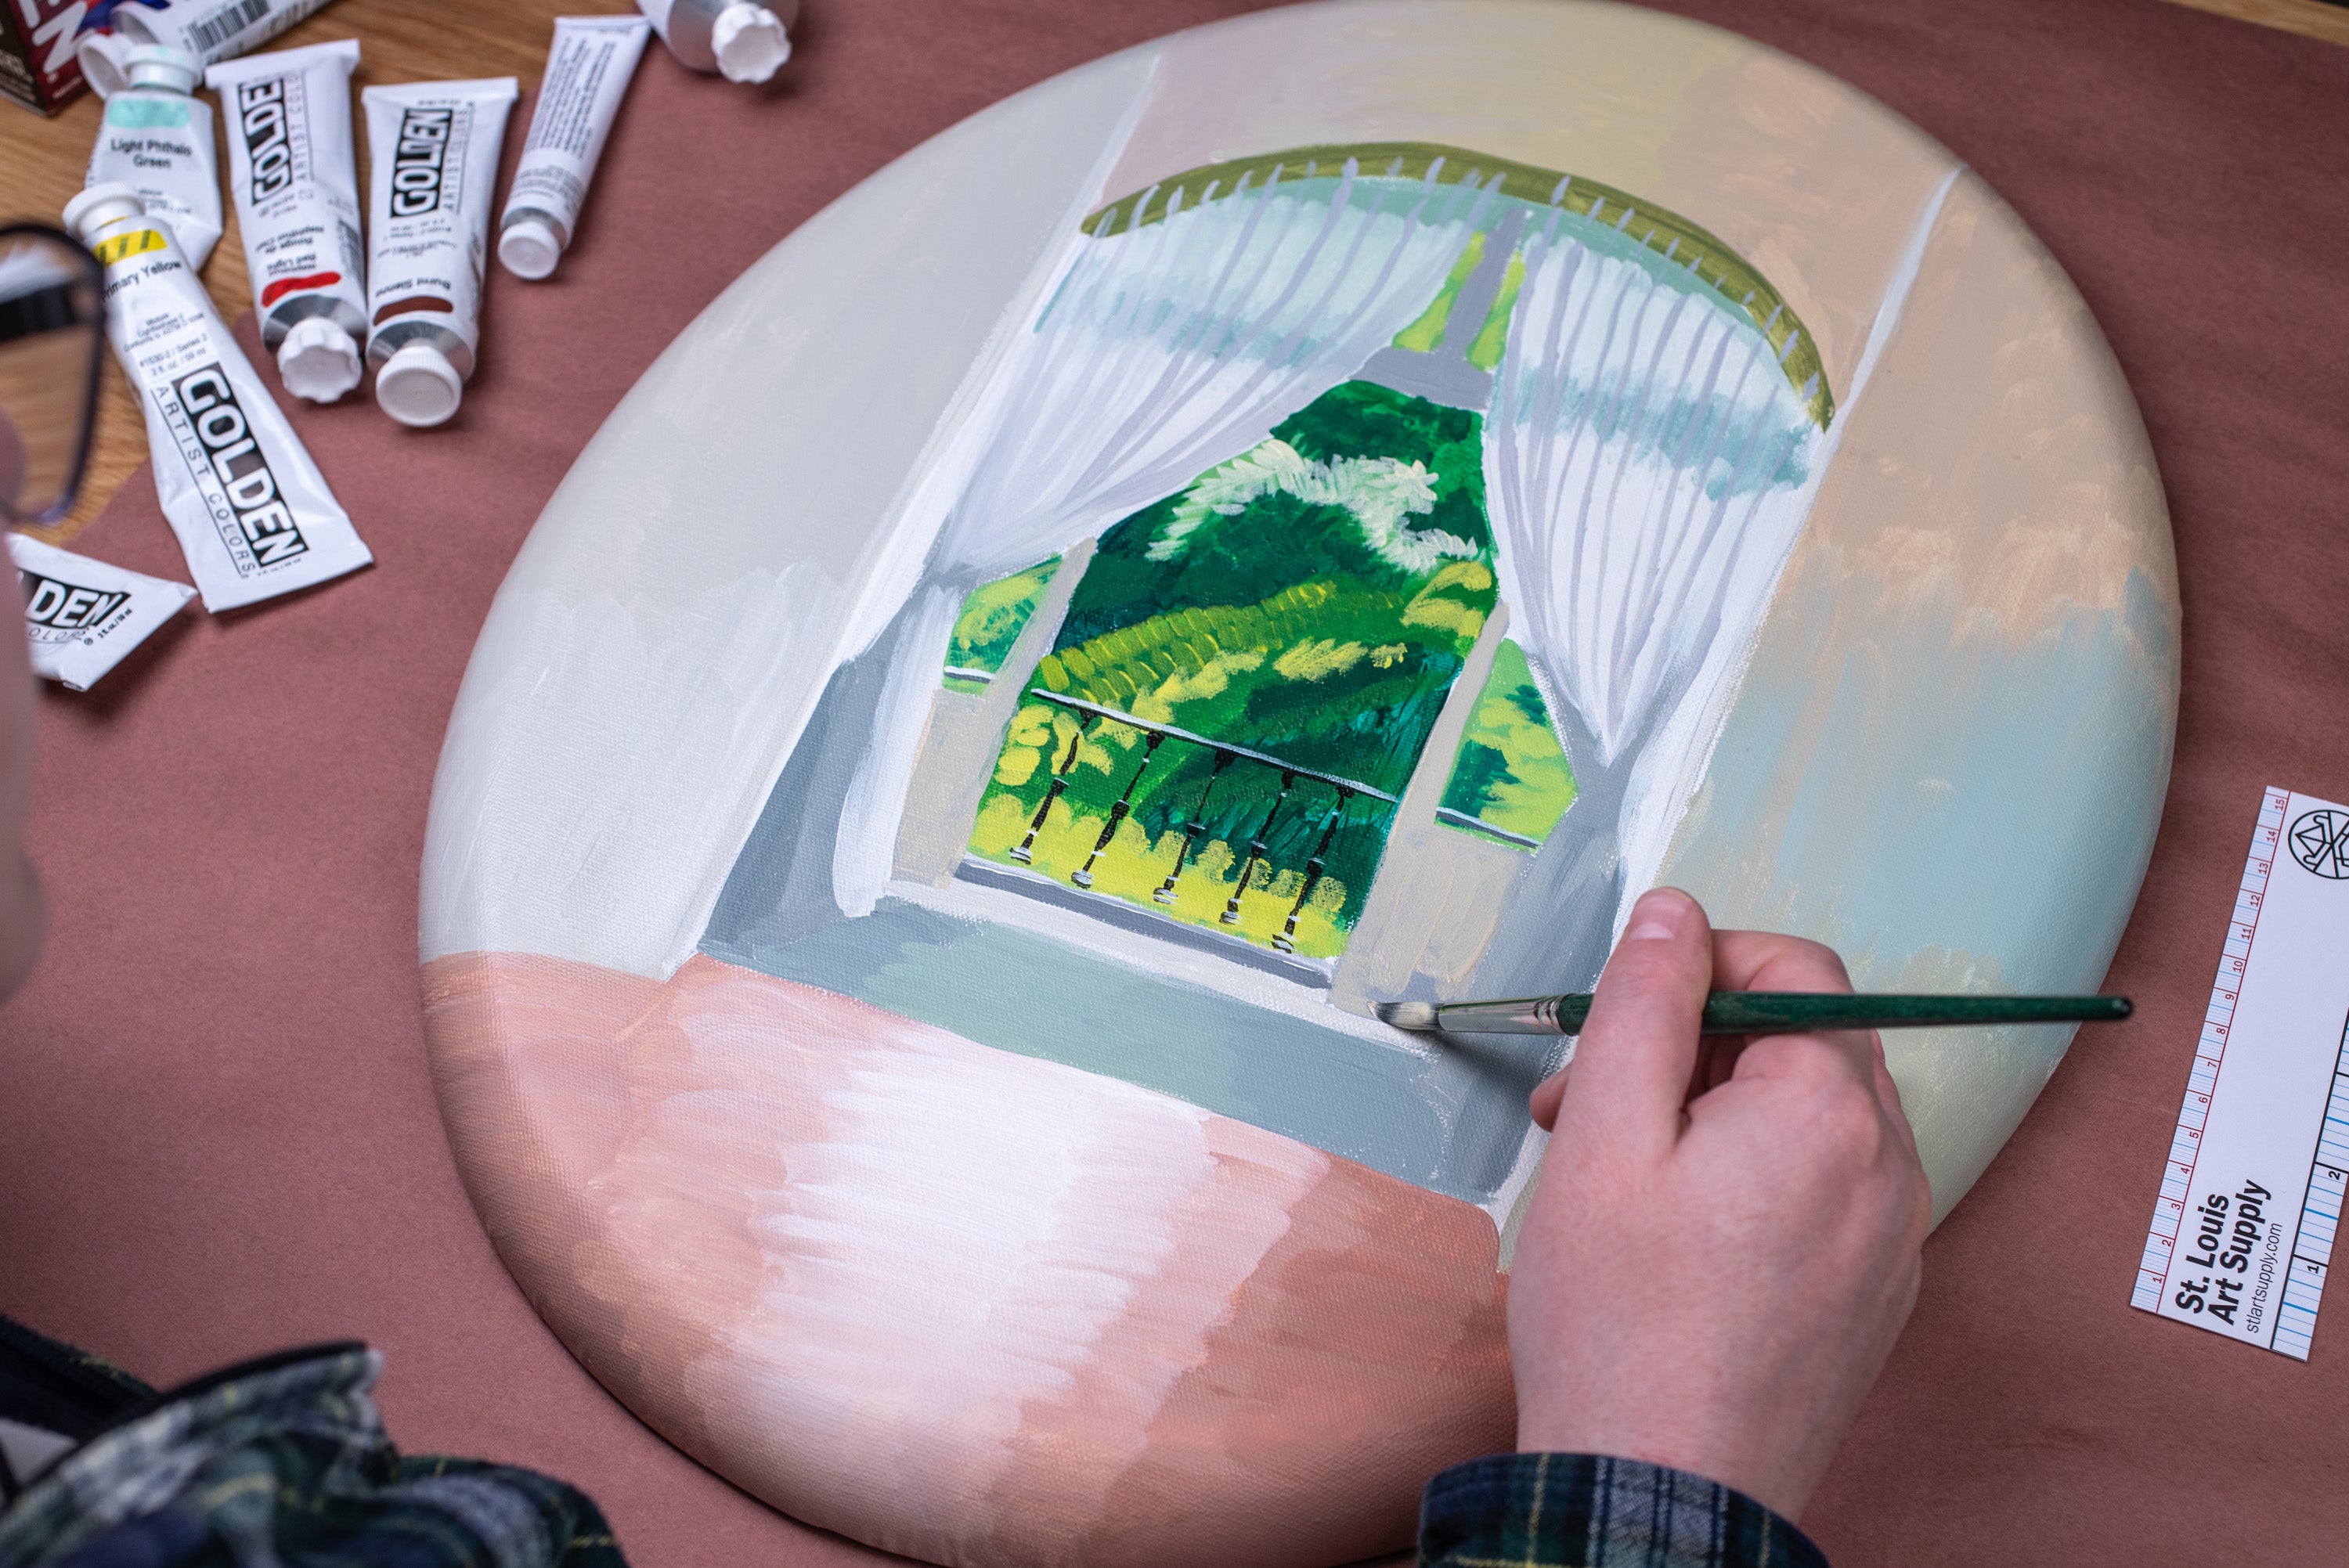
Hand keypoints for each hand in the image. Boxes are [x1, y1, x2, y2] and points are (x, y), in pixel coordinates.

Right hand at [1507, 887, 1930, 1519]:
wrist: (1659, 1496)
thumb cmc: (1622, 1328)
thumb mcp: (1605, 1138)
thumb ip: (1646, 1007)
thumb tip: (1676, 915)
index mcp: (1829, 1112)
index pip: (1798, 968)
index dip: (1704, 965)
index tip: (1629, 1007)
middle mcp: (1889, 1169)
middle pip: (1800, 1043)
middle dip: (1690, 1049)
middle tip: (1590, 1100)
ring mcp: (1891, 1242)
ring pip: (1807, 1121)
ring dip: (1713, 1116)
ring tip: (1619, 1175)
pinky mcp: (1873, 1299)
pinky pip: (1821, 1194)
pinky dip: (1748, 1183)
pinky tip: (1671, 1237)